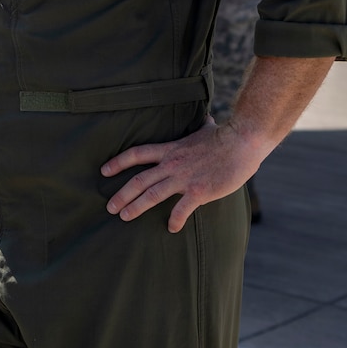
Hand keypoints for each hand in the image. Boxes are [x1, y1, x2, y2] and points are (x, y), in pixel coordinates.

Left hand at [99, 119, 267, 232]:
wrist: (242, 142)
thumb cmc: (225, 136)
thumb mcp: (204, 128)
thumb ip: (199, 127)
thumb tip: (206, 118)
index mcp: (170, 149)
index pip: (136, 154)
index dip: (118, 162)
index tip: (104, 171)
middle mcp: (172, 164)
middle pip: (139, 180)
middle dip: (121, 195)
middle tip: (110, 207)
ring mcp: (184, 178)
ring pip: (152, 195)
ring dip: (136, 208)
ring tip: (124, 217)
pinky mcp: (199, 191)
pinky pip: (181, 210)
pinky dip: (175, 220)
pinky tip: (171, 228)